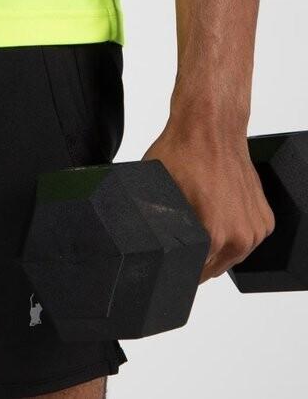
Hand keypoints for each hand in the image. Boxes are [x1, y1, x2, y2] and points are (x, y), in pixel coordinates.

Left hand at [142, 119, 275, 282]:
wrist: (211, 125)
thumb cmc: (183, 152)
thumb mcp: (153, 188)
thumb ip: (149, 222)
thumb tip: (134, 239)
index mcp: (215, 235)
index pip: (193, 274)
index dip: (177, 268)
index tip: (170, 259)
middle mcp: (240, 237)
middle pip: (212, 268)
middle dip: (196, 258)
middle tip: (181, 235)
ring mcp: (256, 229)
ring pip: (230, 255)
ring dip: (215, 247)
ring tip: (200, 219)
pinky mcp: (265, 219)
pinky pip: (245, 238)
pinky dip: (233, 231)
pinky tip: (218, 212)